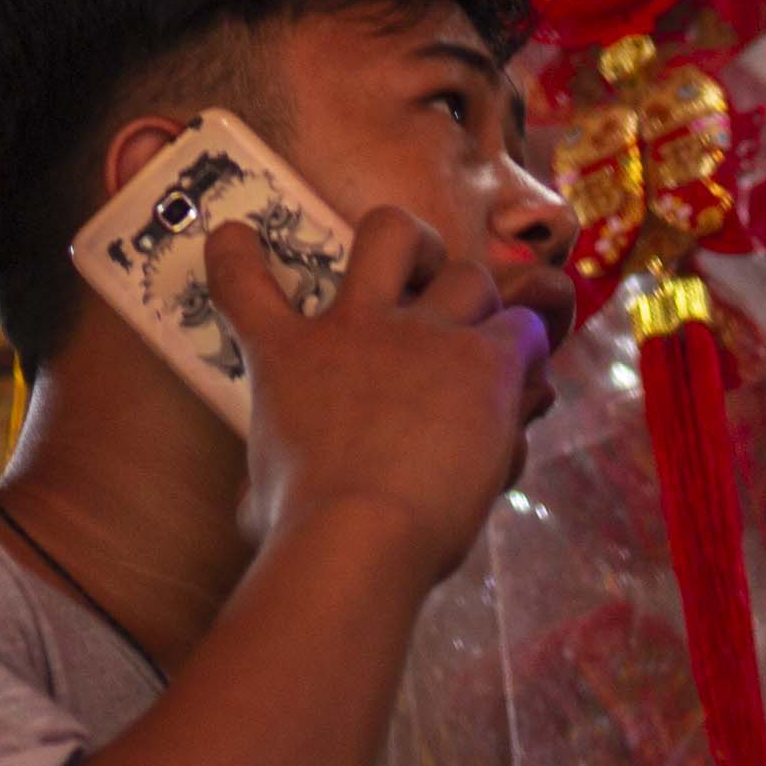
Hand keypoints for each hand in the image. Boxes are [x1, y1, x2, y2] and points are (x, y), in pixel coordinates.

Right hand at [208, 206, 541, 578]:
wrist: (358, 535)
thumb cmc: (300, 526)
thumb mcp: (263, 496)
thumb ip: (268, 484)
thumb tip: (257, 506)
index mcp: (287, 356)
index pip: (242, 279)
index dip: (235, 250)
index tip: (235, 237)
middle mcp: (357, 325)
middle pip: (388, 230)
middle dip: (415, 242)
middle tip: (424, 277)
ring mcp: (424, 336)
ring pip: (471, 277)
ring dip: (483, 309)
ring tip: (488, 349)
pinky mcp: (484, 362)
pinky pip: (525, 332)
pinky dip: (529, 358)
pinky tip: (525, 397)